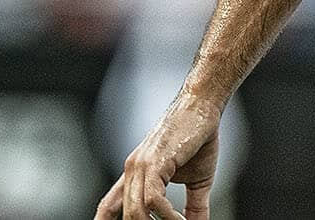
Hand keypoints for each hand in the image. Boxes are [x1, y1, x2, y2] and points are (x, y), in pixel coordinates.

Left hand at [95, 94, 221, 219]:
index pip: (111, 203)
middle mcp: (133, 170)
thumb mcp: (198, 179)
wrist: (203, 105)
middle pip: (127, 214)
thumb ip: (195, 205)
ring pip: (136, 211)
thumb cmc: (200, 137)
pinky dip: (166, 214)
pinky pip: (153, 199)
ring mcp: (141, 166)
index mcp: (137, 172)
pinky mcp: (154, 162)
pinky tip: (180, 219)